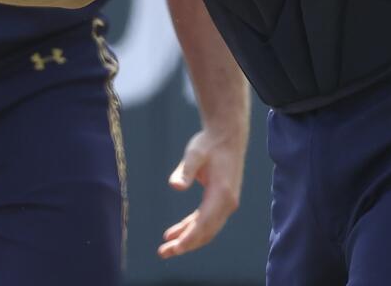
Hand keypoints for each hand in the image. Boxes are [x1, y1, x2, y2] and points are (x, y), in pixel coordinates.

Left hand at [158, 125, 245, 257]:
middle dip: (185, 245)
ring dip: (187, 239)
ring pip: (206, 230)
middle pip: (206, 232)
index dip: (189, 238)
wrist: (227, 136)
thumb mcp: (194, 153)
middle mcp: (227, 203)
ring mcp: (226, 204)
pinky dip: (191, 228)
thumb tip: (175, 186)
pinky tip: (176, 232)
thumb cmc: (209, 144)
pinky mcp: (221, 201)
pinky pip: (206, 221)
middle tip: (163, 253)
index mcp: (222, 194)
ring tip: (166, 247)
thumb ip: (185, 170)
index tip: (174, 248)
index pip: (204, 224)